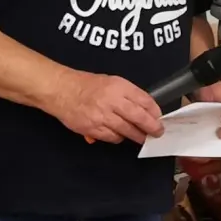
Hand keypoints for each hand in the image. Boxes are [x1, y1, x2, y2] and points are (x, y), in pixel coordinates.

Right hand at [50, 71, 164, 143]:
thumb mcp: (112, 81)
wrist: (61, 90)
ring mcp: (102, 116)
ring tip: (143, 138)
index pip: (145, 100)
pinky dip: (119, 138)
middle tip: (158, 132)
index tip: (159, 117)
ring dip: (138, 136)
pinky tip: (122, 136)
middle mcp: (112, 101)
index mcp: (119, 87)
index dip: (155, 111)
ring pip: (127, 130)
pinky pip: (112, 137)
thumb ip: (129, 94)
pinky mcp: (92, 128)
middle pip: (139, 118)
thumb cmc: (87, 85)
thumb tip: (145, 109)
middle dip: (152, 127)